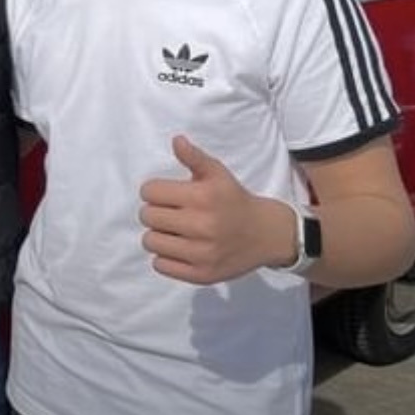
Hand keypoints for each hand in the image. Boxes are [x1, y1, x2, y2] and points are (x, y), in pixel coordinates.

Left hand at [139, 135, 293, 284]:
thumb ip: (194, 157)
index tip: (166, 195)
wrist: (267, 234)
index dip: (154, 191)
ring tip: (174, 232)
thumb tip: (176, 140)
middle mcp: (202, 225)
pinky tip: (179, 249)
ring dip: (157, 236)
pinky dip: (165, 258)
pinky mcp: (202, 274)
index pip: (149, 192)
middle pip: (147, 217)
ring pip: (150, 242)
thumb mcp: (218, 174)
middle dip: (155, 212)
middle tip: (171, 214)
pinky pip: (161, 266)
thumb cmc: (234, 199)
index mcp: (202, 197)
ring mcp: (202, 253)